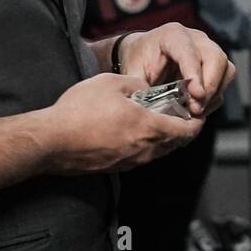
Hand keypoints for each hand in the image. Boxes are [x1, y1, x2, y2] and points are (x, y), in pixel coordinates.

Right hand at [41, 72, 202, 174]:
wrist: (51, 142)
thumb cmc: (79, 111)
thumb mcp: (111, 82)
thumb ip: (136, 84)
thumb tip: (145, 88)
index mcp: (149, 127)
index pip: (187, 131)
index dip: (197, 122)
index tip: (199, 113)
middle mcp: (144, 150)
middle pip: (176, 144)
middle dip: (183, 130)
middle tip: (182, 115)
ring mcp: (130, 162)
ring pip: (158, 152)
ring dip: (164, 139)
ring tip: (158, 121)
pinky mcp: (116, 168)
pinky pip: (141, 157)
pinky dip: (146, 145)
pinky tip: (134, 132)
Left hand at [118, 23, 235, 116]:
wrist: (143, 54)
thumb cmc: (137, 61)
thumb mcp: (132, 72)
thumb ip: (139, 88)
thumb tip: (150, 110)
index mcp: (172, 35)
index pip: (189, 53)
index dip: (194, 75)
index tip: (196, 96)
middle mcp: (195, 38)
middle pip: (216, 58)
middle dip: (209, 86)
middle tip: (196, 109)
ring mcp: (208, 49)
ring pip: (226, 68)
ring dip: (214, 93)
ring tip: (196, 110)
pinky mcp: (214, 63)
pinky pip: (225, 79)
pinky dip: (215, 97)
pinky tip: (198, 107)